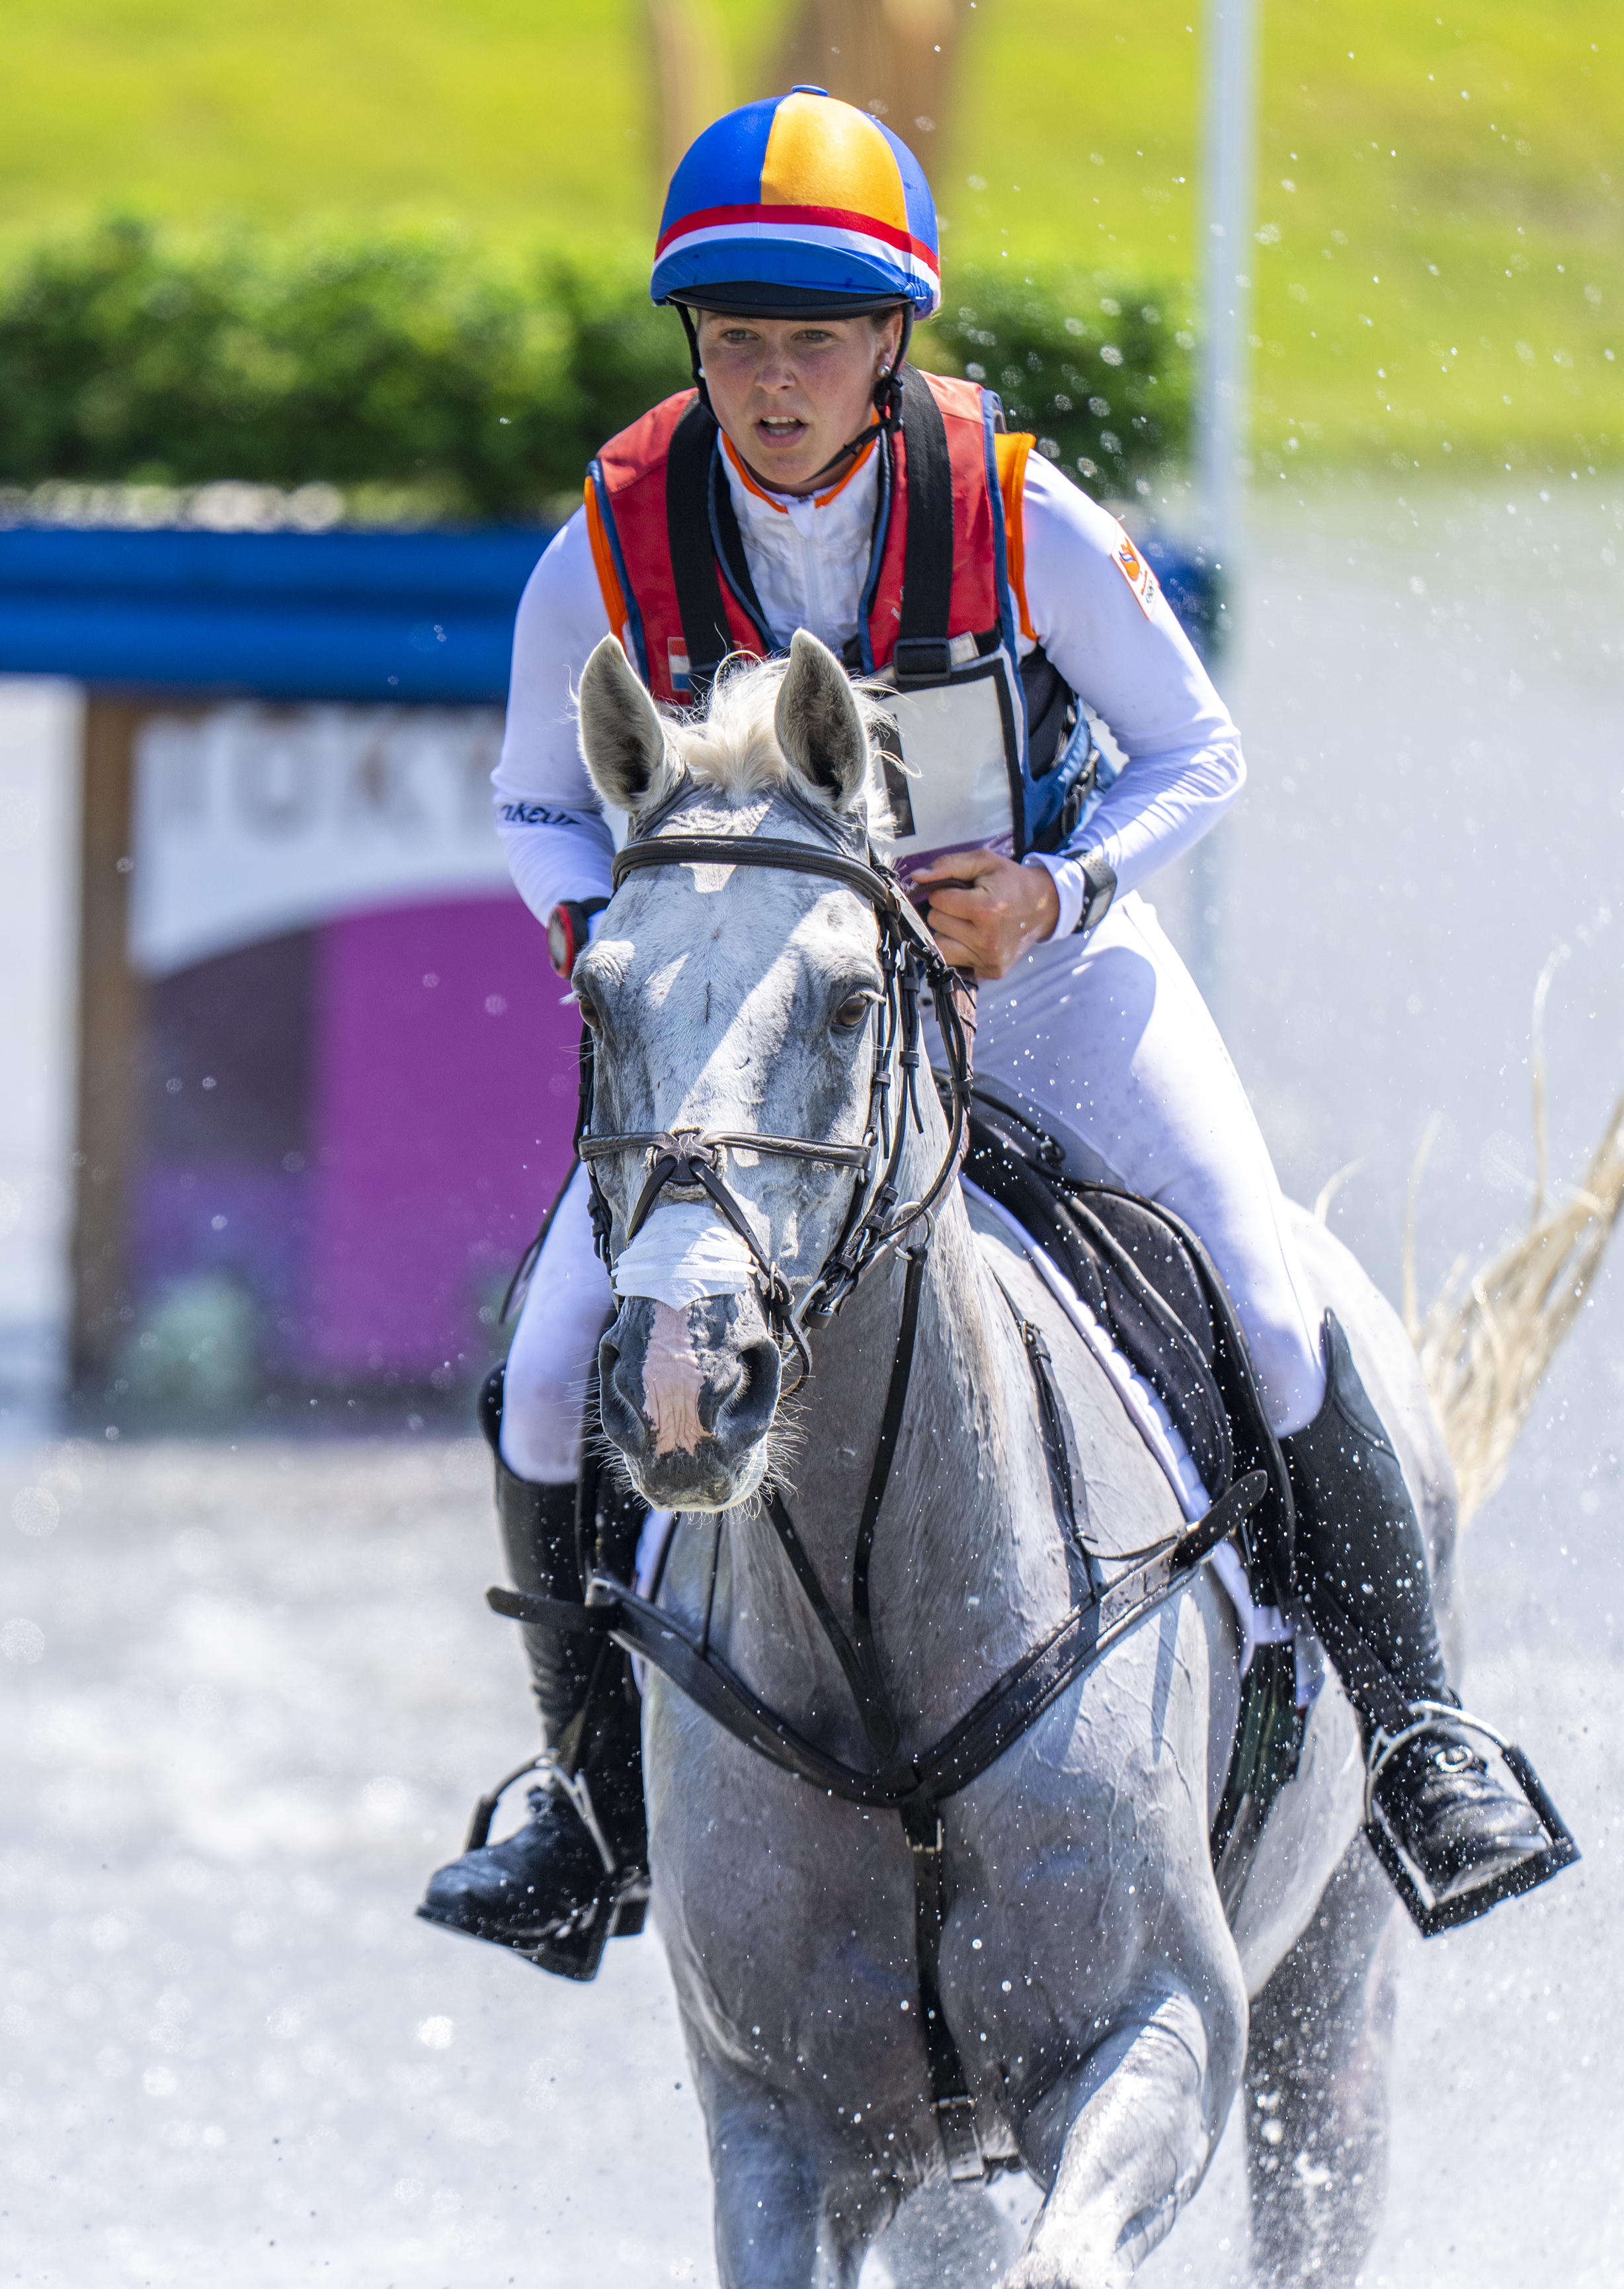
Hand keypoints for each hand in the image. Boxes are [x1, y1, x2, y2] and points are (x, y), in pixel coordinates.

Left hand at [910, 850, 1059, 979]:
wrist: (1043, 907)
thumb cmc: (1011, 882)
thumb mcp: (983, 862)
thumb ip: (948, 865)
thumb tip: (916, 877)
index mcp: (986, 910)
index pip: (937, 901)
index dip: (945, 891)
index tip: (962, 890)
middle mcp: (987, 939)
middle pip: (936, 923)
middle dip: (946, 911)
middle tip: (969, 906)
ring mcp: (989, 959)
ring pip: (940, 945)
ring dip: (949, 932)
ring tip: (971, 922)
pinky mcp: (991, 971)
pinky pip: (954, 961)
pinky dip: (960, 948)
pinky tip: (977, 937)